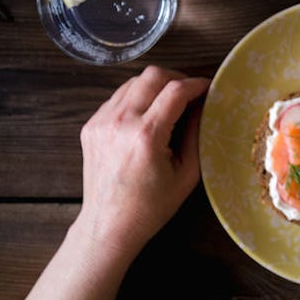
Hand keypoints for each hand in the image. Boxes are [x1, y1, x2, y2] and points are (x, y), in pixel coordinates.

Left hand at [77, 66, 210, 255]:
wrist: (109, 224)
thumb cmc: (152, 206)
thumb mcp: (187, 174)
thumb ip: (196, 134)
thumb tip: (203, 106)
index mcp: (147, 135)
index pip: (176, 91)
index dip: (197, 84)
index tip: (208, 87)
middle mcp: (121, 122)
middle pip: (152, 75)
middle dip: (177, 77)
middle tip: (190, 92)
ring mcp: (101, 121)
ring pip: (133, 81)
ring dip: (155, 86)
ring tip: (169, 102)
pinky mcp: (91, 125)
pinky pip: (118, 97)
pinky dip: (137, 98)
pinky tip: (147, 115)